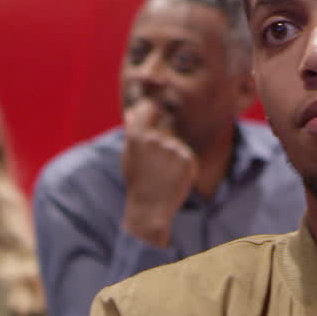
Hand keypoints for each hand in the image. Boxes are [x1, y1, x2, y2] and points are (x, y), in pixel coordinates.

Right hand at [121, 98, 196, 247]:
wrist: (150, 208)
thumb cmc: (137, 181)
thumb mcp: (128, 155)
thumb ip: (131, 131)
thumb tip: (131, 111)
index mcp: (137, 136)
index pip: (150, 107)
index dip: (152, 109)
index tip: (153, 117)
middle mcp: (156, 139)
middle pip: (165, 124)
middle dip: (163, 135)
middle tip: (156, 158)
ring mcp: (173, 148)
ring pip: (175, 141)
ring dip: (171, 151)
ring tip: (162, 172)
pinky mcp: (188, 159)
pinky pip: (185, 153)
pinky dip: (180, 163)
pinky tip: (171, 177)